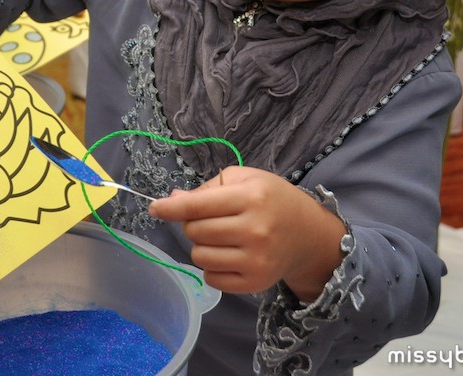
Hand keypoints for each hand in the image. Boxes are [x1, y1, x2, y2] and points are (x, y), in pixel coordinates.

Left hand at [148, 166, 345, 298]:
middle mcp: (254, 230)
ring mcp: (255, 260)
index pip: (198, 205)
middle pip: (195, 231)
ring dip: (201, 246)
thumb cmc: (272, 199)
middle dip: (192, 224)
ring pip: (199, 256)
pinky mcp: (254, 283)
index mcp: (251, 198)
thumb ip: (208, 188)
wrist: (308, 235)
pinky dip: (211, 267)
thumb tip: (173, 199)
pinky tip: (228, 255)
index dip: (170, 207)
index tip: (154, 207)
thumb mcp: (246, 179)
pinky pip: (210, 278)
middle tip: (210, 219)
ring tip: (221, 237)